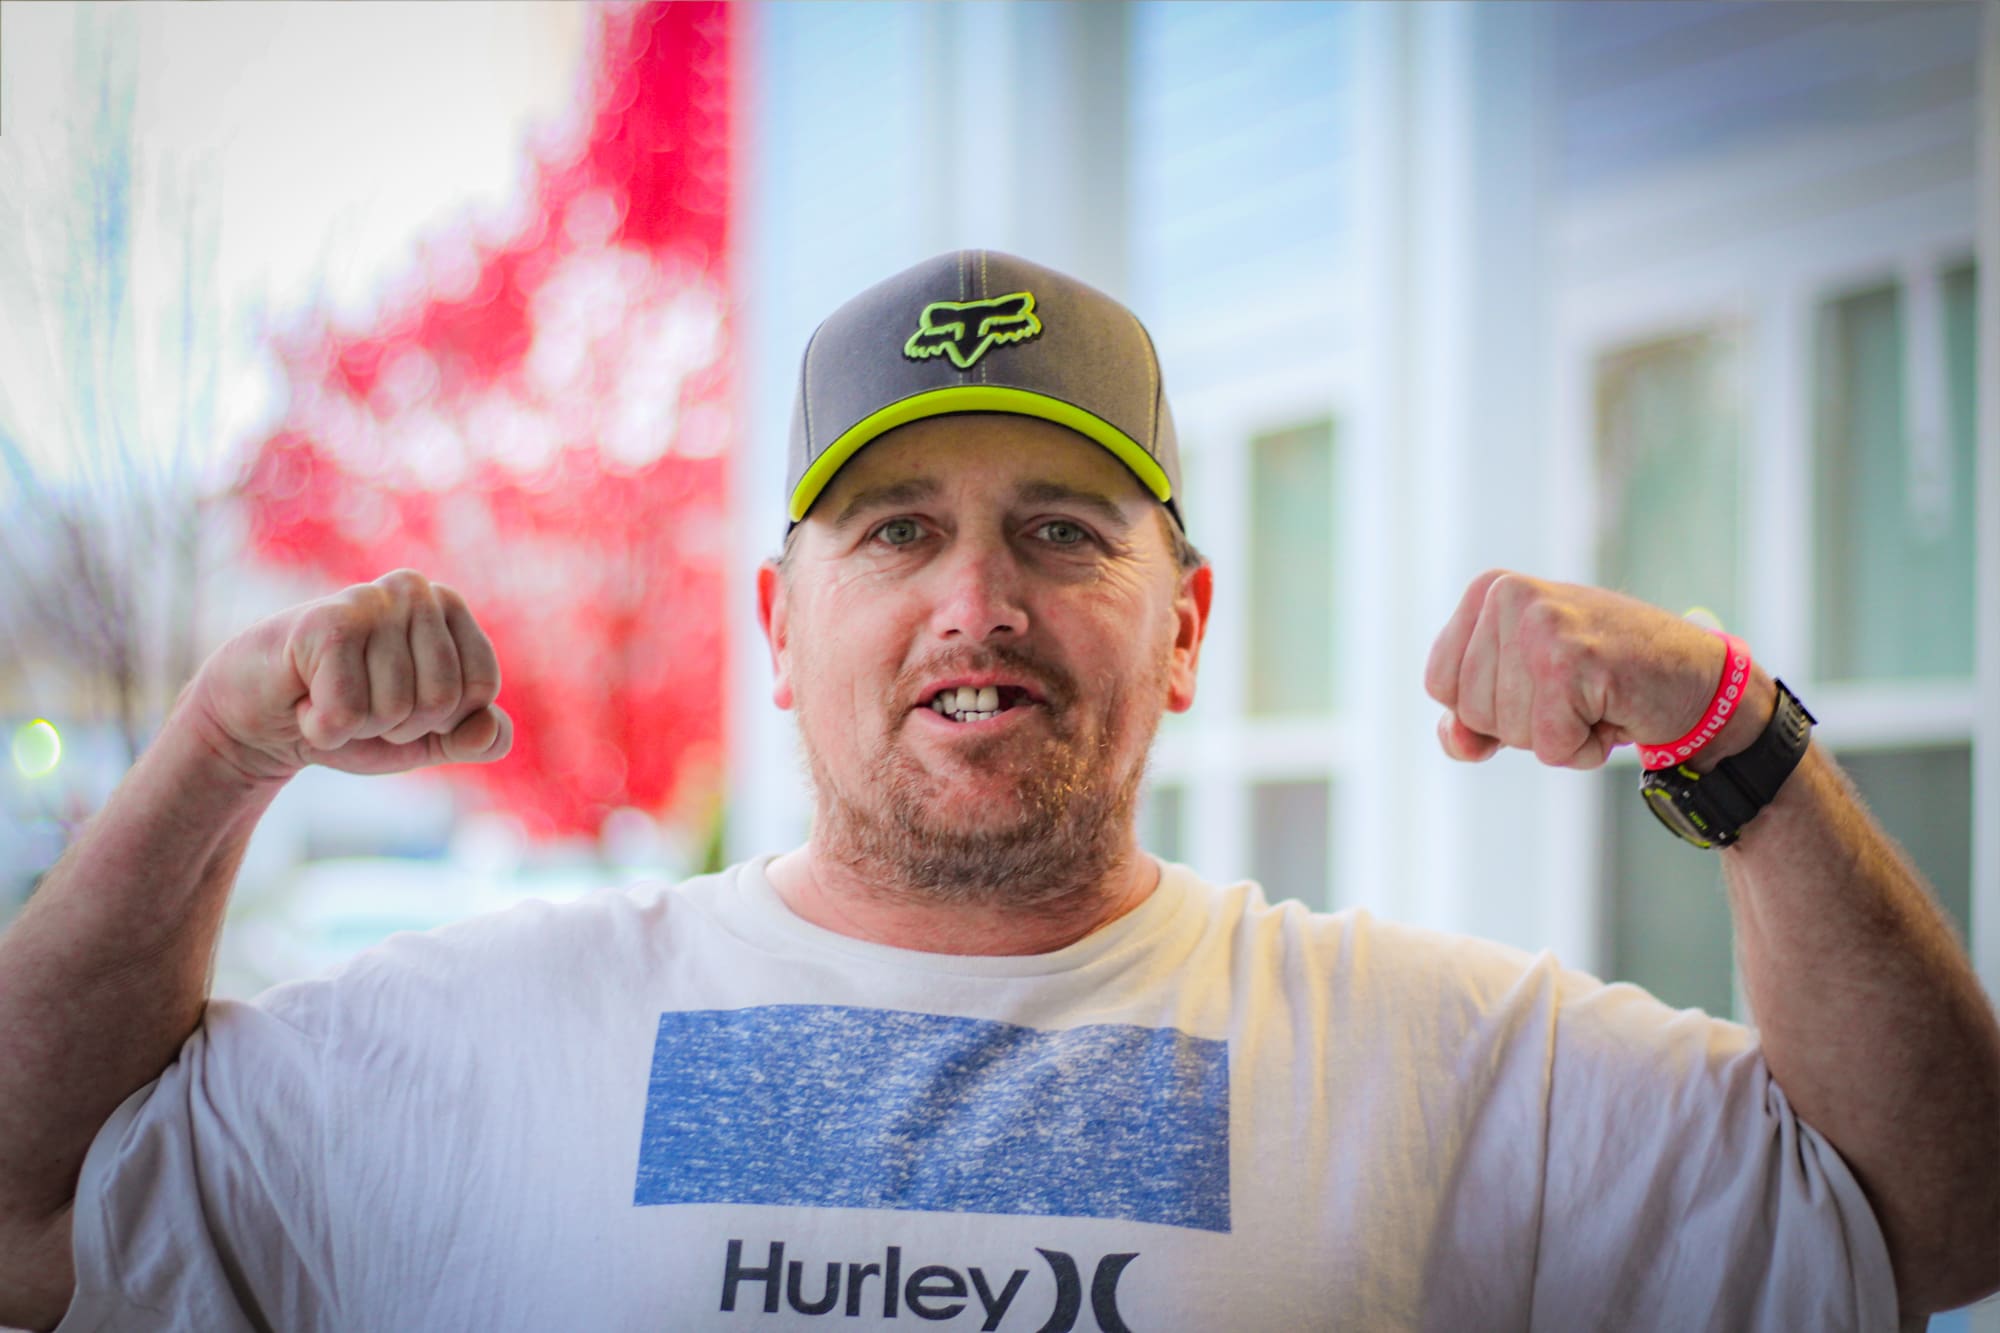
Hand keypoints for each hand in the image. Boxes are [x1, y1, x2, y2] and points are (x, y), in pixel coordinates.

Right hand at [182, 569, 512, 782]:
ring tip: (329, 697)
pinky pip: (347, 713)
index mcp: (447, 606)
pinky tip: (304, 704)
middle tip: (359, 701)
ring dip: (358, 727)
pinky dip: (324, 729)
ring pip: (395, 709)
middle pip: (442, 700)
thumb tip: (492, 732)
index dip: (443, 720)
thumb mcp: (426, 737)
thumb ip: (475, 737)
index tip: (402, 704)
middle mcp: (414, 590)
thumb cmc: (352, 716)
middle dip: (400, 726)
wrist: (260, 718)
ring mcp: (368, 601)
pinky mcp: (322, 625)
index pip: (481, 689)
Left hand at [1423, 570, 1764, 769]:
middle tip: (1575, 692)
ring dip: (1556, 736)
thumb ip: (1469, 718)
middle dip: (1523, 724)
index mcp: (1489, 590)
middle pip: (1470, 711)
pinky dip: (1584, 750)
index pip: (1439, 685)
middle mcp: (1510, 595)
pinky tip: (1613, 713)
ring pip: (1509, 733)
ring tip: (1594, 699)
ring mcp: (1543, 624)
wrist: (1697, 680)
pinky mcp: (1575, 661)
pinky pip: (1552, 748)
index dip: (1487, 708)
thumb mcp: (1523, 689)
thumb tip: (1454, 740)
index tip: (1540, 683)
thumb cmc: (1603, 680)